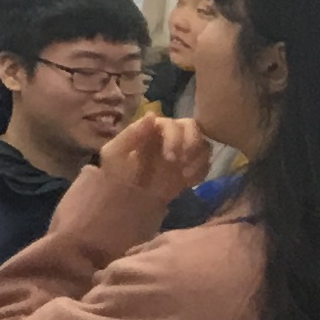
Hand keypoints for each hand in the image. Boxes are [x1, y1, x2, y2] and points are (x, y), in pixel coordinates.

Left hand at [97, 111, 213, 208]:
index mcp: (151, 130)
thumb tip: (152, 115)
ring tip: (184, 175)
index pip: (171, 123)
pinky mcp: (189, 169)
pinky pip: (205, 165)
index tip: (170, 156)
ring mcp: (181, 153)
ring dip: (197, 158)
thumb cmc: (114, 176)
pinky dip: (200, 172)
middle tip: (181, 162)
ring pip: (203, 145)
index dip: (175, 137)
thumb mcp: (113, 155)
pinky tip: (187, 182)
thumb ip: (130, 135)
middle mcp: (169, 137)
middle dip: (192, 143)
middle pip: (193, 128)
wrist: (121, 204)